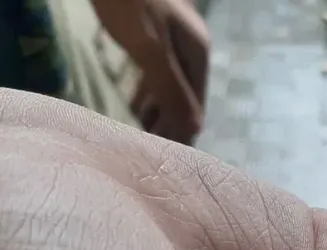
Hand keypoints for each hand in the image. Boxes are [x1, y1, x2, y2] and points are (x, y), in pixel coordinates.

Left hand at [93, 0, 208, 144]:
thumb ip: (171, 90)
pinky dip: (148, 92)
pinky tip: (134, 100)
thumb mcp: (150, 49)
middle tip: (149, 151)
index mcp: (198, 52)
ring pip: (171, 85)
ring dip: (158, 110)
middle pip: (186, 97)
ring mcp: (173, 38)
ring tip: (140, 133)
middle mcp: (192, 47)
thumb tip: (194, 132)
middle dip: (170, 124)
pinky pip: (157, 72)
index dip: (182, 133)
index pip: (196, 106)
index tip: (164, 158)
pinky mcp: (152, 31)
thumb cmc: (128, 1)